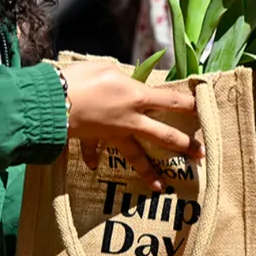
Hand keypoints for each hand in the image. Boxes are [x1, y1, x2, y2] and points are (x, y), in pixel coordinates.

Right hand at [58, 60, 200, 191]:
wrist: (52, 102)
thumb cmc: (80, 78)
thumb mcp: (106, 68)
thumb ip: (122, 79)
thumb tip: (126, 85)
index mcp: (136, 96)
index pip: (170, 101)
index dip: (189, 105)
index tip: (203, 110)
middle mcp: (129, 119)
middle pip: (162, 135)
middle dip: (183, 145)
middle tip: (200, 155)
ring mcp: (112, 133)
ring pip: (135, 155)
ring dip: (148, 171)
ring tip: (161, 187)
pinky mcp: (93, 138)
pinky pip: (94, 151)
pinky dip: (93, 158)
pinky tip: (93, 167)